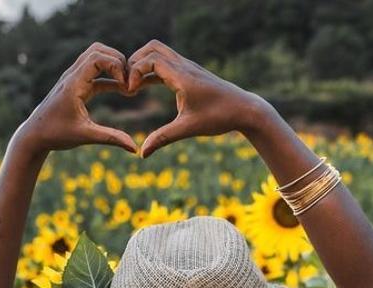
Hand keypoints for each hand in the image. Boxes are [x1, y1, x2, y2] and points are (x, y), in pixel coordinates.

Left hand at [15, 42, 138, 155]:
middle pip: (98, 50)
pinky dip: (109, 77)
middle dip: (117, 61)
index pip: (97, 57)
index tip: (126, 85)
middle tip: (129, 80)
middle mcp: (72, 76)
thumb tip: (134, 148)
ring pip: (95, 57)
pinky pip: (95, 72)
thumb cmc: (56, 135)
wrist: (34, 135)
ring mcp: (73, 78)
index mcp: (74, 84)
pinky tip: (122, 90)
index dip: (116, 66)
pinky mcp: (75, 85)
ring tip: (126, 84)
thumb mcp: (85, 136)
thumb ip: (110, 138)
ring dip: (113, 65)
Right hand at [125, 40, 267, 157]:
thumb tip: (142, 154)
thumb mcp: (189, 129)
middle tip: (128, 84)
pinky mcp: (190, 72)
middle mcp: (185, 66)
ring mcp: (188, 67)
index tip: (131, 92)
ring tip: (134, 87)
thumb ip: (163, 138)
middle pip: (152, 48)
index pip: (151, 59)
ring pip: (159, 52)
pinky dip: (151, 70)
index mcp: (183, 76)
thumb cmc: (219, 117)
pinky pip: (166, 63)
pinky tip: (143, 87)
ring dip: (143, 64)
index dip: (135, 72)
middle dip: (135, 62)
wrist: (245, 109)